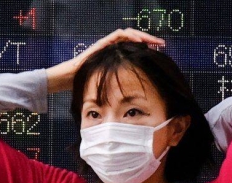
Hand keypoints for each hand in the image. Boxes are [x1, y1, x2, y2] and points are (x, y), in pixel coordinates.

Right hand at [46, 28, 164, 92]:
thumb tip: (134, 99)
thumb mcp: (109, 84)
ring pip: (128, 33)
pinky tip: (139, 40)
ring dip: (142, 35)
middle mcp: (113, 48)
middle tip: (162, 44)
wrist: (70, 79)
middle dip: (149, 39)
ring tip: (153, 40)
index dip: (147, 48)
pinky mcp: (102, 43)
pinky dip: (129, 35)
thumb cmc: (88, 84)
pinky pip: (118, 35)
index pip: (134, 47)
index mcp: (116, 56)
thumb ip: (119, 84)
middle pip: (134, 38)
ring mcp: (107, 44)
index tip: (160, 52)